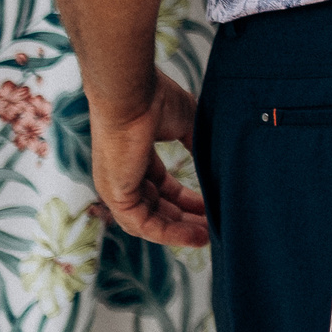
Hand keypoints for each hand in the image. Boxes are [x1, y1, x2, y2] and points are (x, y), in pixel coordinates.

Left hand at [90, 70, 206, 247]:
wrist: (133, 94)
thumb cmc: (155, 100)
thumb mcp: (186, 124)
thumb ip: (196, 145)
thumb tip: (215, 158)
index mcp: (136, 159)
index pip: (162, 189)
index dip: (187, 201)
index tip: (210, 207)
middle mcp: (123, 177)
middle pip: (157, 208)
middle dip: (187, 220)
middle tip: (213, 227)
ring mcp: (117, 187)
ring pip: (150, 221)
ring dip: (180, 231)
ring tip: (208, 237)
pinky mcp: (116, 196)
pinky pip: (144, 225)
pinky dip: (171, 234)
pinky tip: (195, 235)